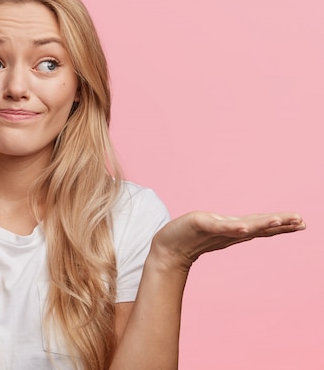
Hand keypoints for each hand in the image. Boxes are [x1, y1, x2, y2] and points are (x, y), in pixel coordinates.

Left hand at [152, 211, 305, 271]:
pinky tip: (243, 227)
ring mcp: (217, 231)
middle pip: (259, 226)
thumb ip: (233, 229)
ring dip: (262, 224)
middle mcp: (230, 232)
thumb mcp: (216, 229)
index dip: (281, 224)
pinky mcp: (202, 227)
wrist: (167, 248)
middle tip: (301, 221)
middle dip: (280, 224)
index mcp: (235, 230)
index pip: (262, 225)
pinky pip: (219, 228)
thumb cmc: (189, 237)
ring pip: (244, 227)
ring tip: (280, 220)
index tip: (301, 221)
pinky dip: (232, 228)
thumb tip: (249, 227)